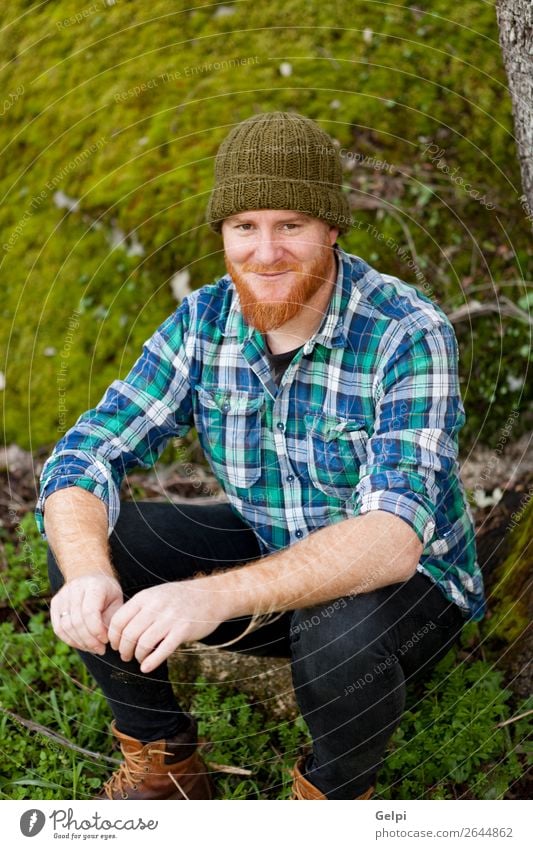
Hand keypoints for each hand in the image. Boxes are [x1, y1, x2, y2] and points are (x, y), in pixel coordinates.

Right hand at [50, 573, 122, 654]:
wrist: (89, 574)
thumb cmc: (106, 591)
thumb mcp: (116, 600)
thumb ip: (112, 618)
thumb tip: (105, 639)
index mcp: (93, 586)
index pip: (90, 613)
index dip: (97, 631)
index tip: (106, 640)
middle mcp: (74, 589)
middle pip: (76, 622)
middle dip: (89, 640)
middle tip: (100, 649)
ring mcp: (62, 595)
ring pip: (65, 627)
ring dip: (80, 643)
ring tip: (93, 648)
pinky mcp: (54, 603)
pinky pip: (58, 628)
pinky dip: (70, 640)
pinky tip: (82, 644)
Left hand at [107, 581, 225, 673]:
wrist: (211, 595)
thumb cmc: (180, 598)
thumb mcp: (156, 595)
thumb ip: (139, 609)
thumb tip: (118, 631)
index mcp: (145, 597)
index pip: (118, 620)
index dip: (113, 637)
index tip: (115, 645)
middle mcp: (155, 606)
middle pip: (129, 634)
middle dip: (124, 650)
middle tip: (125, 656)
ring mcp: (170, 618)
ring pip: (143, 643)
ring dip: (137, 656)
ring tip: (138, 659)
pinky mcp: (183, 630)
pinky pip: (163, 650)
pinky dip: (151, 662)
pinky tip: (146, 668)